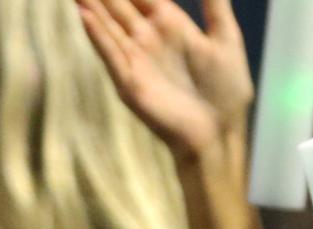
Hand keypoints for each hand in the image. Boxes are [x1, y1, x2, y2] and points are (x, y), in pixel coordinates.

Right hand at [77, 0, 252, 159]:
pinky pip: (111, 54)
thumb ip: (214, 4)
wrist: (219, 131)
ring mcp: (136, 61)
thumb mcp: (226, 37)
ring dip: (92, 8)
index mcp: (170, 25)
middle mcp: (148, 39)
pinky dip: (98, 36)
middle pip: (119, 7)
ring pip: (109, 26)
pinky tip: (85, 17)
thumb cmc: (227, 89)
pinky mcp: (130, 83)